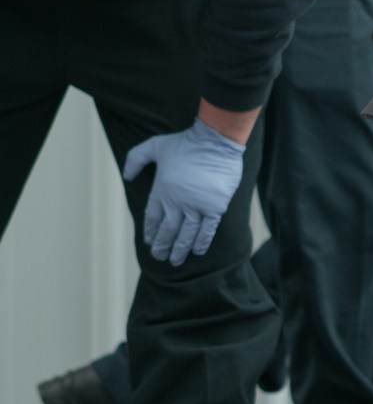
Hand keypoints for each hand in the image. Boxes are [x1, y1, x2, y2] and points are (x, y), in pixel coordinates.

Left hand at [123, 118, 244, 265]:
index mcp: (162, 190)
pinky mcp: (215, 208)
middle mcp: (178, 202)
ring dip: (180, 250)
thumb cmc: (185, 143)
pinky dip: (202, 242)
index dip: (151, 232)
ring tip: (176, 261)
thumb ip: (136, 159)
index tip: (150, 242)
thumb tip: (126, 176)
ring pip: (186, 235)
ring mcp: (197, 207)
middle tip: (160, 257)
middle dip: (162, 246)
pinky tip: (197, 251)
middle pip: (168, 231)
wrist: (215, 142)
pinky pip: (207, 230)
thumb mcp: (154, 145)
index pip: (152, 218)